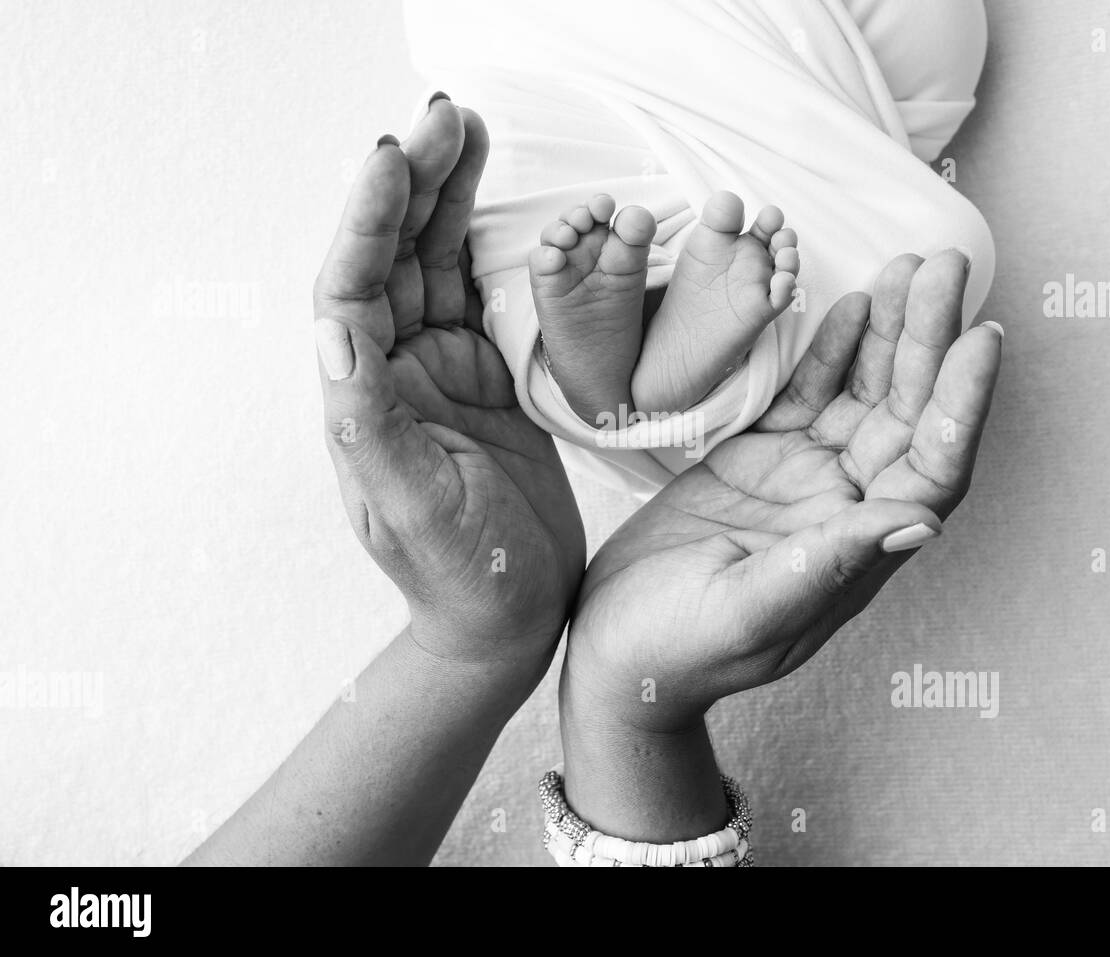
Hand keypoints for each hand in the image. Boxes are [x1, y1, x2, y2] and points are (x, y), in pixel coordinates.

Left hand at [313, 99, 584, 692]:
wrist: (512, 615)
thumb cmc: (461, 575)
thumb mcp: (412, 506)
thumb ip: (369, 424)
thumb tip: (329, 334)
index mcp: (364, 399)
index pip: (350, 289)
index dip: (366, 219)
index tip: (391, 157)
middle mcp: (395, 374)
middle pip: (393, 258)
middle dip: (413, 186)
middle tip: (445, 119)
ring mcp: (442, 373)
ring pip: (435, 266)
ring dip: (448, 200)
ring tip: (467, 134)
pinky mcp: (489, 379)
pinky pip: (483, 297)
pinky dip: (492, 248)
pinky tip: (501, 207)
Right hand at [562, 251, 1002, 733]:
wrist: (612, 649)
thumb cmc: (675, 651)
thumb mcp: (750, 612)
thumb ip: (826, 566)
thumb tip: (921, 524)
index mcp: (857, 552)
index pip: (934, 469)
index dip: (963, 404)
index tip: (981, 338)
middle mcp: (843, 510)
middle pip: (908, 415)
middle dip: (929, 340)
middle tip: (945, 268)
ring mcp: (803, 481)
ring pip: (864, 394)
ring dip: (890, 333)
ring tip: (911, 269)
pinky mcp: (758, 460)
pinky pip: (809, 394)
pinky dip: (832, 350)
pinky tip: (853, 303)